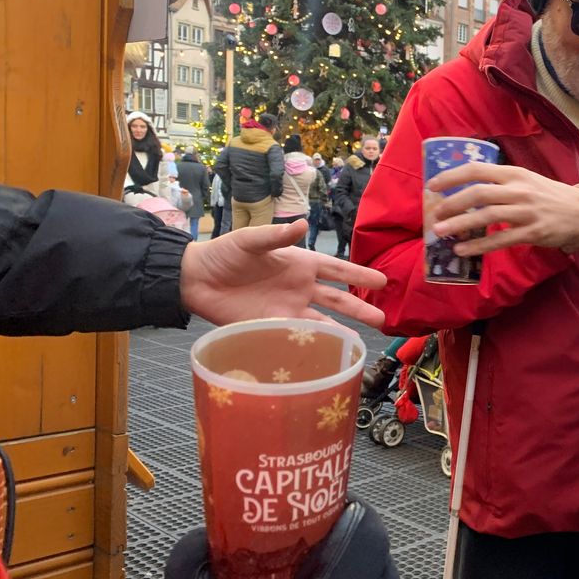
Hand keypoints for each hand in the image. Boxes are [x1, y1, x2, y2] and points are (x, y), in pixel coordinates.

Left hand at [179, 220, 386, 327]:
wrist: (194, 280)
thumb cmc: (223, 254)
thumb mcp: (249, 240)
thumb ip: (276, 236)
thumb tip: (303, 224)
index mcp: (299, 264)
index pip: (336, 269)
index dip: (359, 274)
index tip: (382, 281)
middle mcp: (299, 288)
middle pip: (337, 300)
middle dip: (360, 308)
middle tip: (384, 319)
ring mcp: (287, 309)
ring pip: (323, 322)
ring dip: (341, 331)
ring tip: (361, 342)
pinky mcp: (271, 326)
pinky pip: (297, 337)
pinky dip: (314, 344)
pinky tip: (329, 354)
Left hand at [427, 163, 578, 254]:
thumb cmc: (551, 196)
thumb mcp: (527, 180)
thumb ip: (501, 182)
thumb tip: (468, 187)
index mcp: (515, 173)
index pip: (477, 170)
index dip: (451, 176)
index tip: (432, 185)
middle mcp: (519, 190)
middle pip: (478, 193)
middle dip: (451, 203)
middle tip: (434, 213)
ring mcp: (526, 212)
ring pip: (486, 216)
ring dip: (459, 224)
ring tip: (440, 232)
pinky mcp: (532, 233)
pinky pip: (499, 240)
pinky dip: (478, 246)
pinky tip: (462, 250)